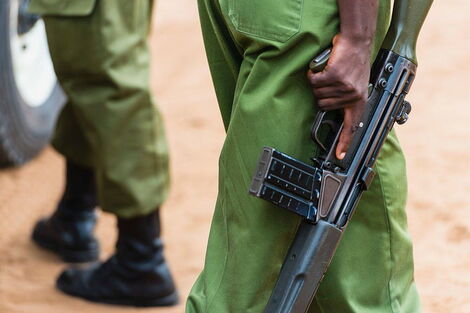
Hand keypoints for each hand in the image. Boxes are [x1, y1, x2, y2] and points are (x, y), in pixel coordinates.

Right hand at [308, 35, 371, 159]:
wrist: (357, 41)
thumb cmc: (353, 60)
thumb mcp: (355, 83)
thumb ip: (346, 98)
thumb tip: (330, 108)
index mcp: (359, 101)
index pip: (352, 127)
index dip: (345, 142)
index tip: (340, 156)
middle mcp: (353, 96)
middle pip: (323, 106)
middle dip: (321, 94)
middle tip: (330, 81)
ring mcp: (344, 87)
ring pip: (318, 93)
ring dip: (318, 82)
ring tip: (330, 72)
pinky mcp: (335, 76)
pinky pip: (315, 81)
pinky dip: (314, 74)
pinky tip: (322, 67)